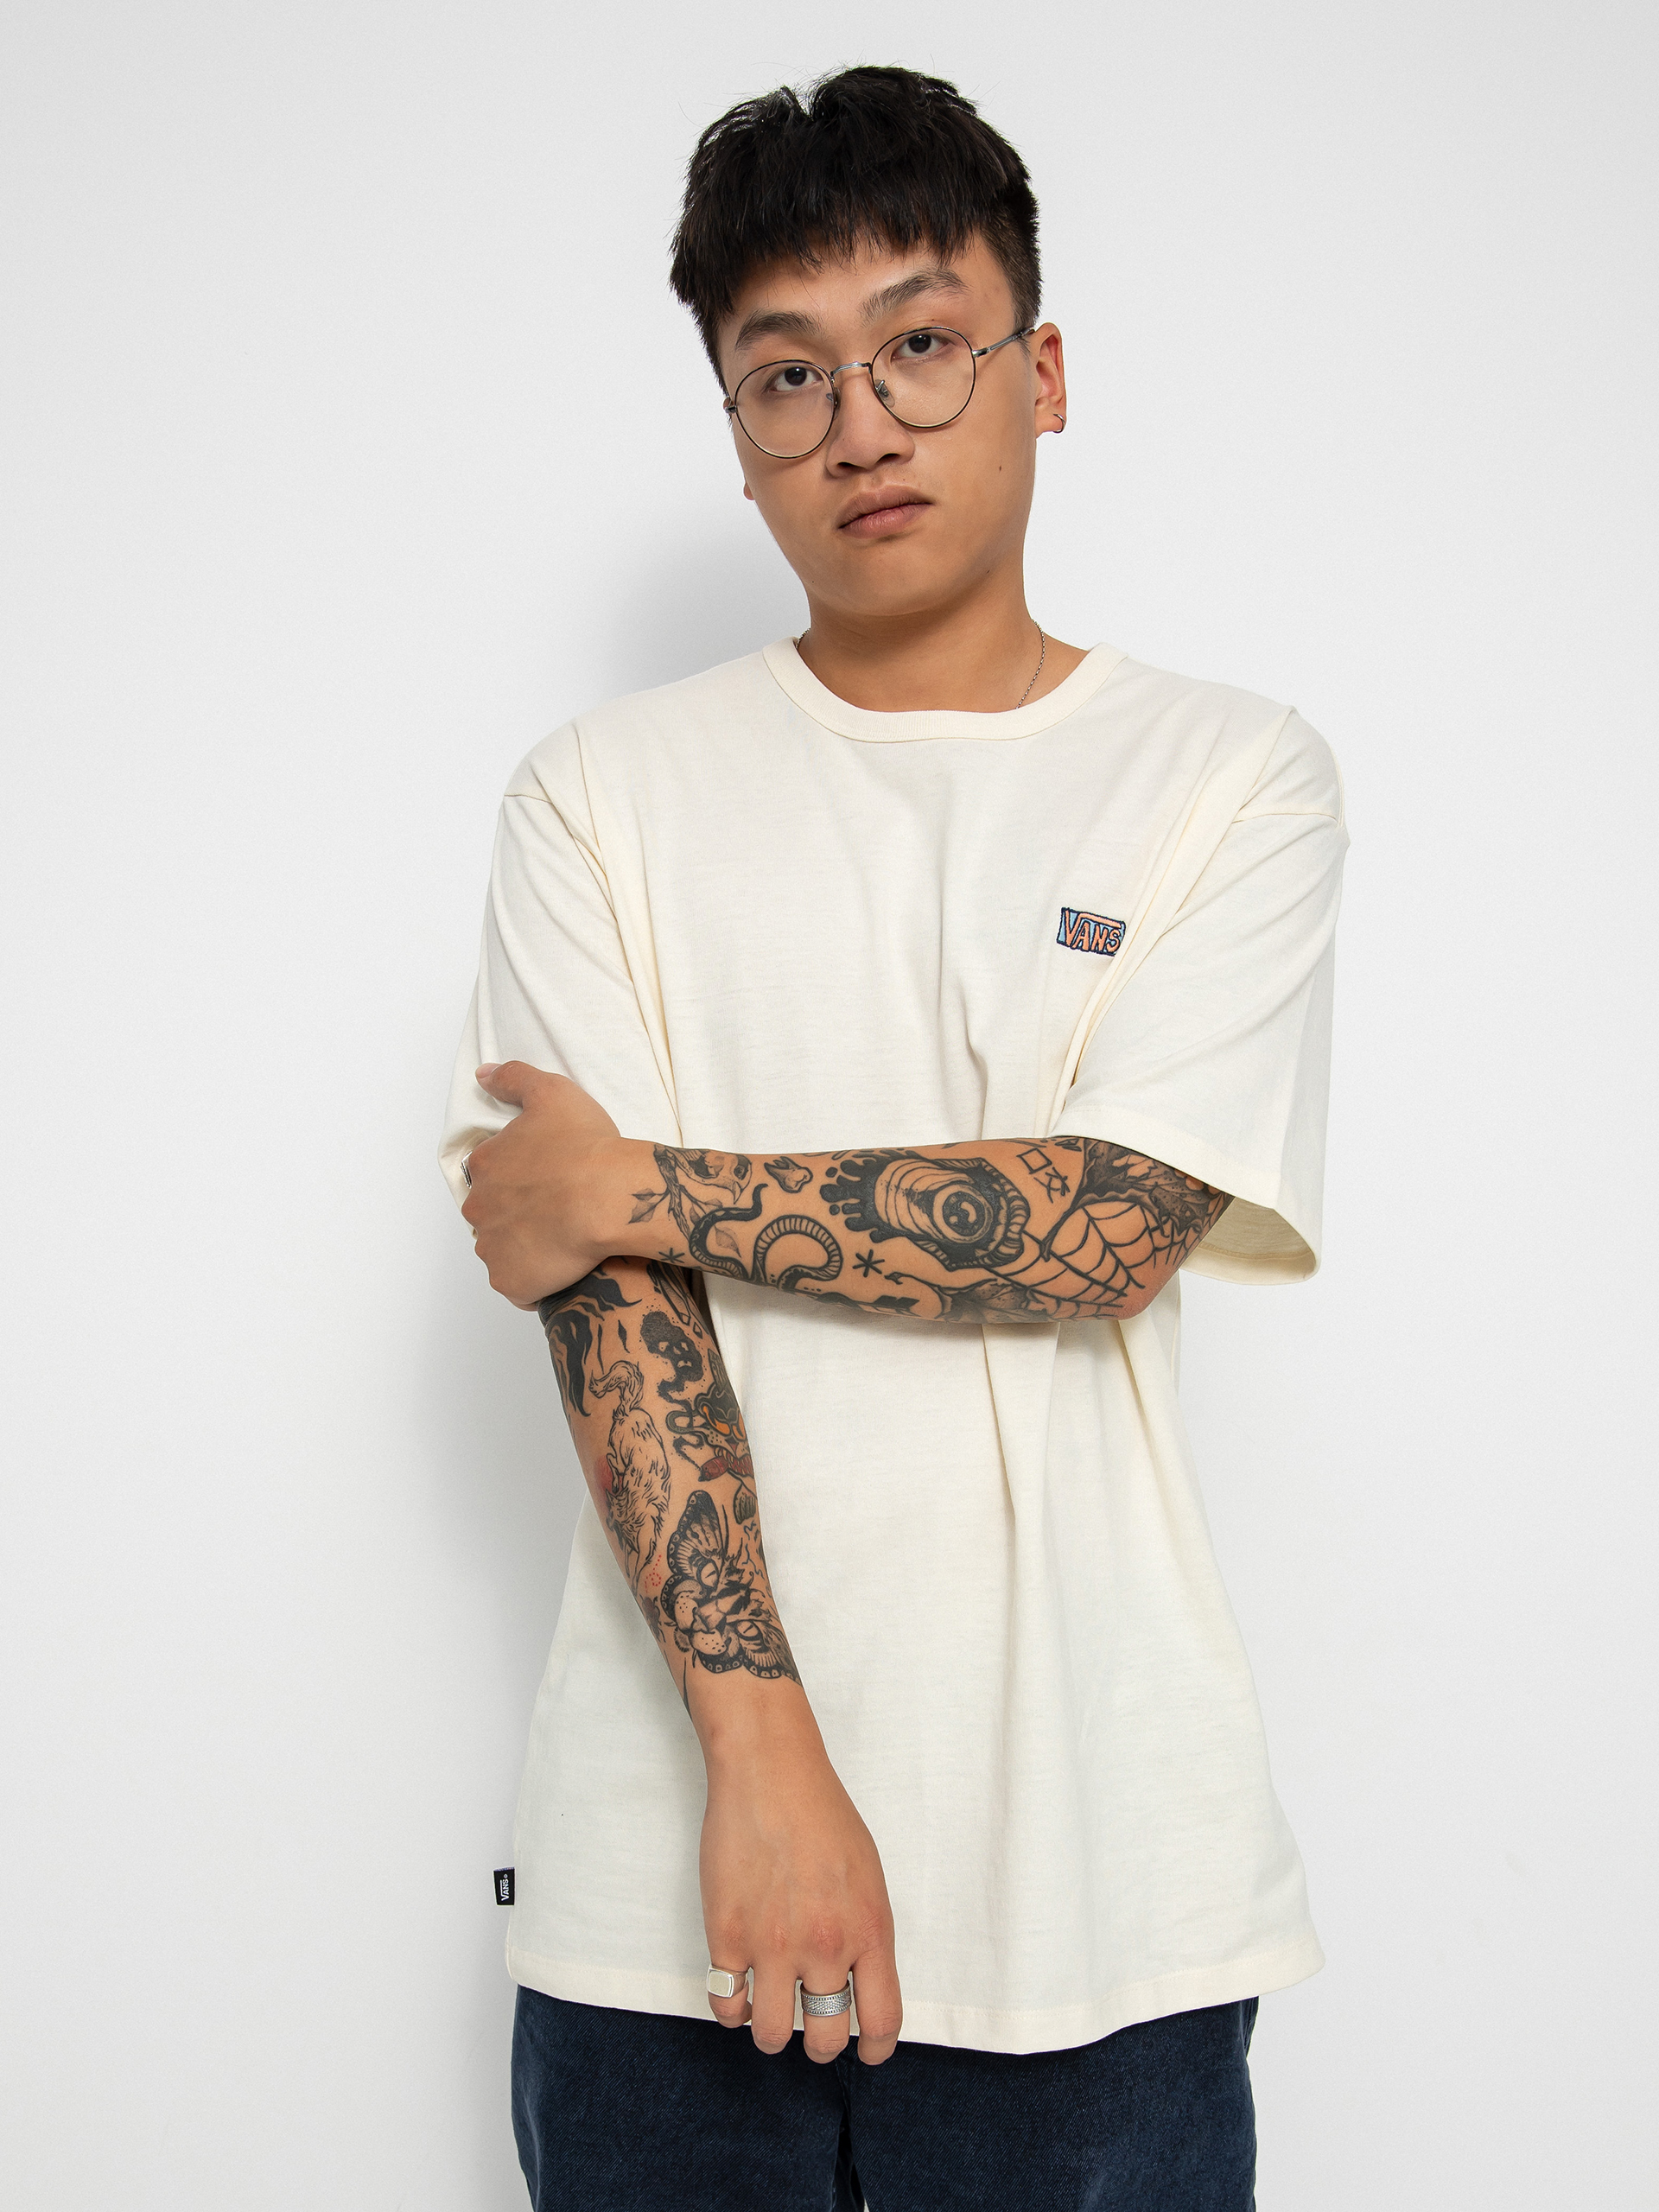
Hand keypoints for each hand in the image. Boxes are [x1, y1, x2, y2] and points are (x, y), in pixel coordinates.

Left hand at [461, 1062, 638, 1306]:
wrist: (609, 1197)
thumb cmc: (585, 1145)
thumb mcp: (552, 1092)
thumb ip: (513, 1078)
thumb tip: (482, 1075)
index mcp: (485, 1164)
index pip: (491, 1171)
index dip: (520, 1174)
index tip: (547, 1177)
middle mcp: (478, 1207)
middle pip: (492, 1212)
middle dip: (516, 1211)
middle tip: (557, 1209)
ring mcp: (492, 1248)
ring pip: (502, 1248)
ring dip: (524, 1245)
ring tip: (563, 1240)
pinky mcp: (511, 1281)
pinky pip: (517, 1284)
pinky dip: (533, 1279)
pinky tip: (561, 1268)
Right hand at [696, 1684, 901, 2066]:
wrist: (769, 1773)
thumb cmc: (823, 1816)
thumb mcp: (868, 1877)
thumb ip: (867, 1935)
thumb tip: (860, 1986)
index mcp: (868, 1931)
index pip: (881, 2022)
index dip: (873, 2049)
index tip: (864, 2050)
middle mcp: (824, 1947)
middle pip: (825, 2040)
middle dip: (820, 2044)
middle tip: (812, 2027)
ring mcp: (772, 1945)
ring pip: (773, 2036)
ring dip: (773, 2032)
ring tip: (771, 2009)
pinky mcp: (726, 1936)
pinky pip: (727, 2007)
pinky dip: (734, 2009)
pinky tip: (739, 1989)